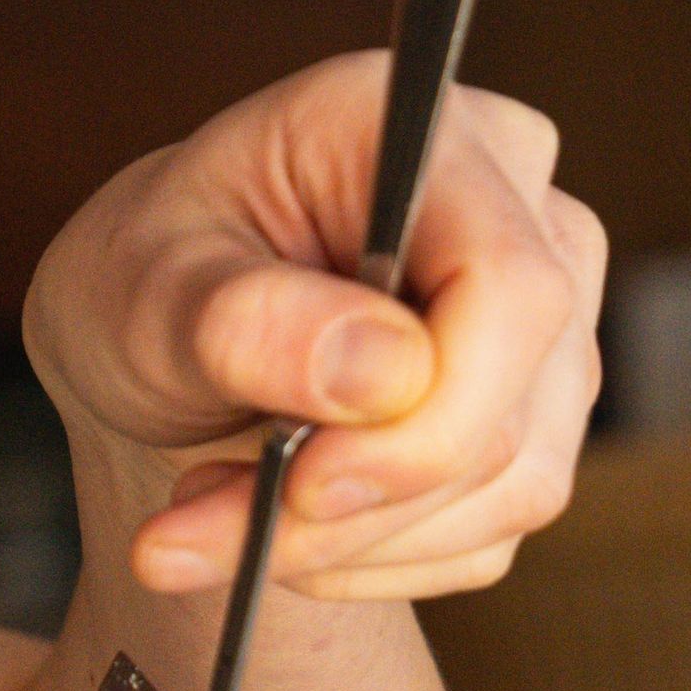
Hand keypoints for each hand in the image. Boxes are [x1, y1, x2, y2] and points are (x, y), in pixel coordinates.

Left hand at [26, 50, 606, 601]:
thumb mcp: (142, 290)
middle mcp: (521, 215)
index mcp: (419, 131)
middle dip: (358, 504)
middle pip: (506, 411)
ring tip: (226, 514)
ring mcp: (549, 328)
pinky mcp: (542, 424)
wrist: (169, 352)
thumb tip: (387, 373)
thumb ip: (246, 320)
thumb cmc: (151, 285)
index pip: (511, 287)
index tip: (306, 483)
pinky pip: (491, 534)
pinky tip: (294, 526)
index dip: (433, 410)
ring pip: (508, 489)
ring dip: (354, 543)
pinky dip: (377, 559)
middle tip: (209, 525)